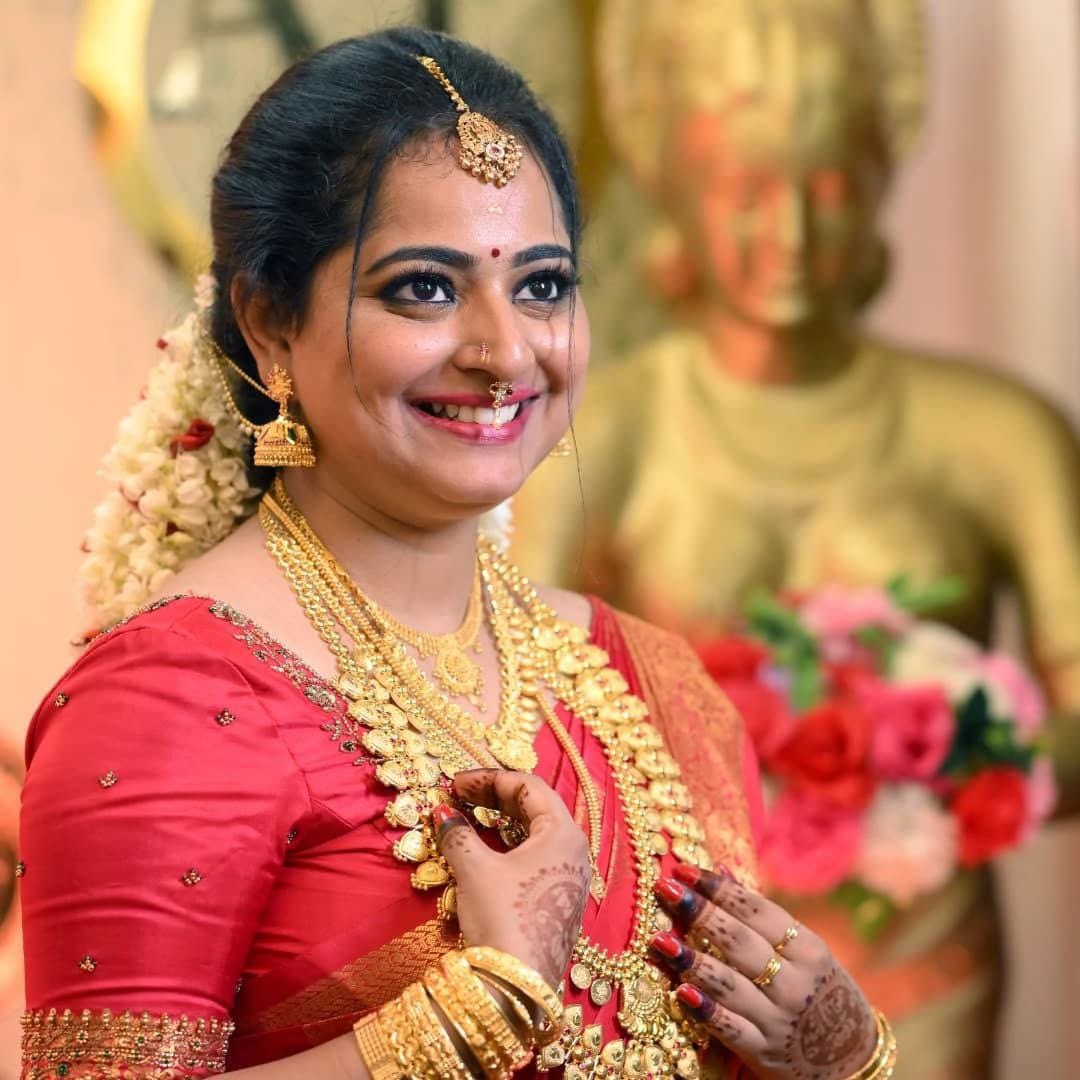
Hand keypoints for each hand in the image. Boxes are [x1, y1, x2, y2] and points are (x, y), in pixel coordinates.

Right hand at [433, 769, 591, 987]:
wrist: (517, 985)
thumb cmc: (502, 917)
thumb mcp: (474, 870)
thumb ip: (457, 835)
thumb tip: (443, 815)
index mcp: (562, 832)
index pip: (528, 786)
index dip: (489, 779)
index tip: (456, 783)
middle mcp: (574, 850)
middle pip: (537, 806)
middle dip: (496, 797)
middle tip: (461, 795)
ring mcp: (570, 877)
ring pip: (537, 833)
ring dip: (503, 821)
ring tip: (471, 817)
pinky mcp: (560, 900)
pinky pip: (538, 857)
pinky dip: (511, 845)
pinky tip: (488, 850)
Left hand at [650, 865, 878, 1079]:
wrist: (853, 1060)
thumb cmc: (818, 990)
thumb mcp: (805, 951)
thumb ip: (762, 915)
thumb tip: (722, 871)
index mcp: (808, 949)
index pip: (758, 911)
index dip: (719, 889)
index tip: (685, 870)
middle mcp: (794, 982)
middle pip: (740, 942)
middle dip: (701, 913)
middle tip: (665, 890)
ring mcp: (778, 1019)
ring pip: (730, 984)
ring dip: (693, 960)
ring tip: (660, 938)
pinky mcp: (763, 1052)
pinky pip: (729, 1028)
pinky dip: (705, 1010)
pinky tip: (679, 992)